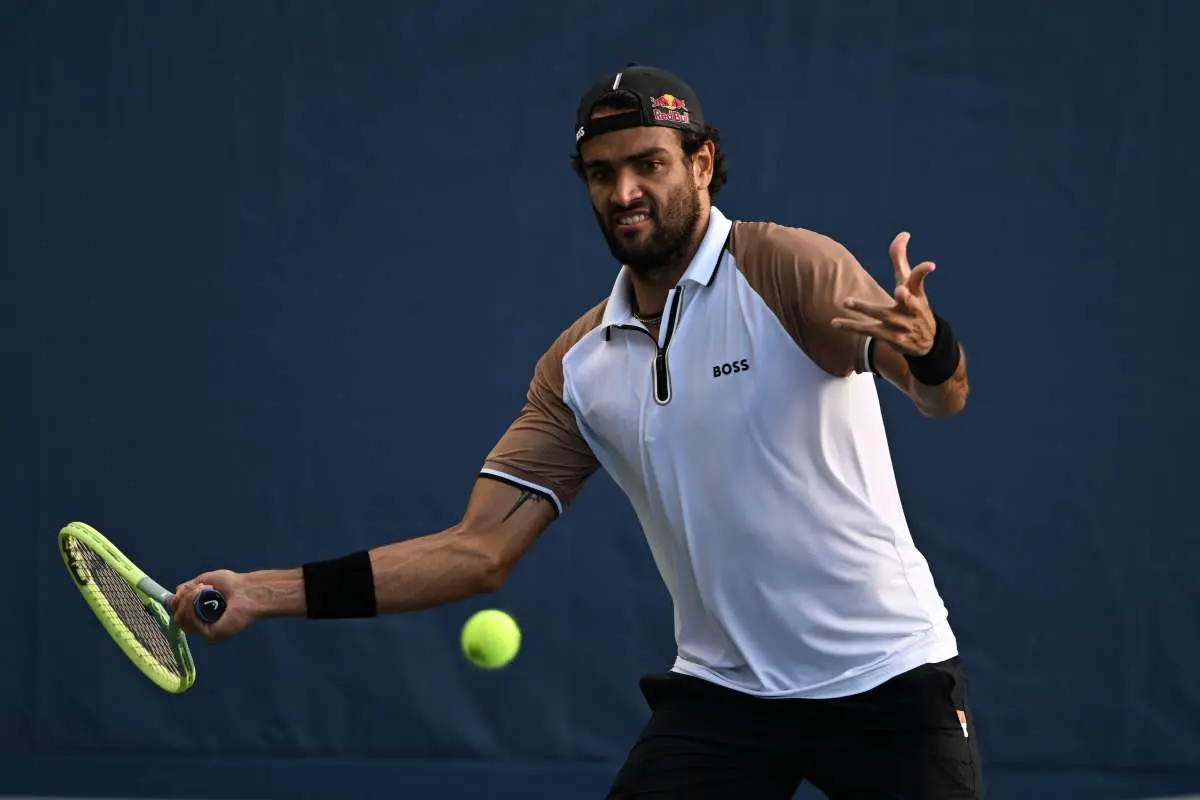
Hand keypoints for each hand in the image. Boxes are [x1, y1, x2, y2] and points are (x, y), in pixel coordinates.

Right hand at [171, 569, 255, 642]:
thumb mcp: (206, 580)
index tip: (179, 594)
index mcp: (202, 616)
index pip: (180, 616)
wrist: (247, 589)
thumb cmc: (232, 584)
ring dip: (187, 601)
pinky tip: (200, 597)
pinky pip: (191, 624)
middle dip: (183, 601)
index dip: (177, 605)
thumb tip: (175, 595)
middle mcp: (203, 626)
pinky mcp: (211, 635)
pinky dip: (191, 608)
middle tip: (197, 589)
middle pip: (179, 619)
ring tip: (201, 590)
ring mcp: (206, 632)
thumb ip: (189, 588)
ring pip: (182, 620)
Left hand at [832, 232, 937, 356]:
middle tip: (901, 290)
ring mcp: (901, 325)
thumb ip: (902, 259)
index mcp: (916, 293)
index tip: (930, 265)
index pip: (920, 279)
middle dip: (905, 296)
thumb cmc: (914, 304)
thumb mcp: (910, 283)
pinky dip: (851, 326)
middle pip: (907, 301)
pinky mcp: (890, 337)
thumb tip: (903, 233)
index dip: (923, 271)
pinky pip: (868, 330)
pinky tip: (834, 322)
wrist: (927, 342)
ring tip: (845, 301)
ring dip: (864, 308)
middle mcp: (911, 308)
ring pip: (881, 315)